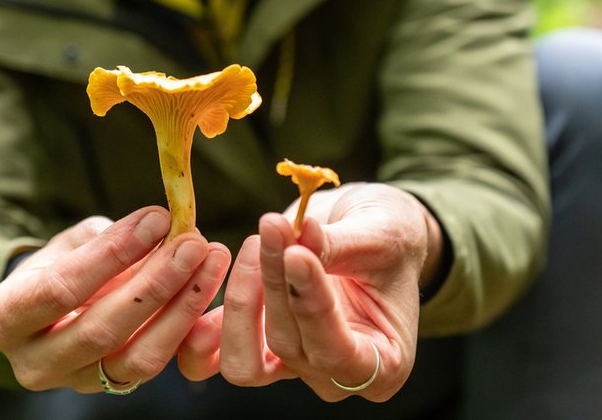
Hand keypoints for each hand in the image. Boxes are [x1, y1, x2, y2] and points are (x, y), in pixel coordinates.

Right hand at [0, 206, 229, 391]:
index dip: (113, 254)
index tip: (157, 219)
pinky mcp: (113, 387)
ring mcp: (76, 382)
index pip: (60, 288)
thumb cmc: (54, 270)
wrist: (45, 314)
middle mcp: (36, 362)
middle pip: (102, 329)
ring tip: (210, 263)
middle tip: (193, 243)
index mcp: (6, 318)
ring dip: (182, 309)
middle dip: (155, 283)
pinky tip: (211, 296)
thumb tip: (159, 224)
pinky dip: (189, 330)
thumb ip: (105, 239)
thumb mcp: (65, 246)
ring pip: (138, 357)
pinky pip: (158, 365)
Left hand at [179, 183, 442, 401]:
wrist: (369, 231)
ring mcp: (294, 366)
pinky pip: (222, 350)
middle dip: (275, 281)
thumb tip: (299, 234)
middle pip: (290, 347)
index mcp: (384, 364)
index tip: (296, 254)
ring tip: (258, 240)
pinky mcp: (260, 346)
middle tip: (272, 225)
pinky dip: (213, 317)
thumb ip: (336, 246)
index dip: (312, 305)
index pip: (339, 351)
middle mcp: (335, 376)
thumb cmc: (388, 237)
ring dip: (242, 299)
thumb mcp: (379, 235)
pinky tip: (218, 268)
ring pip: (247, 360)